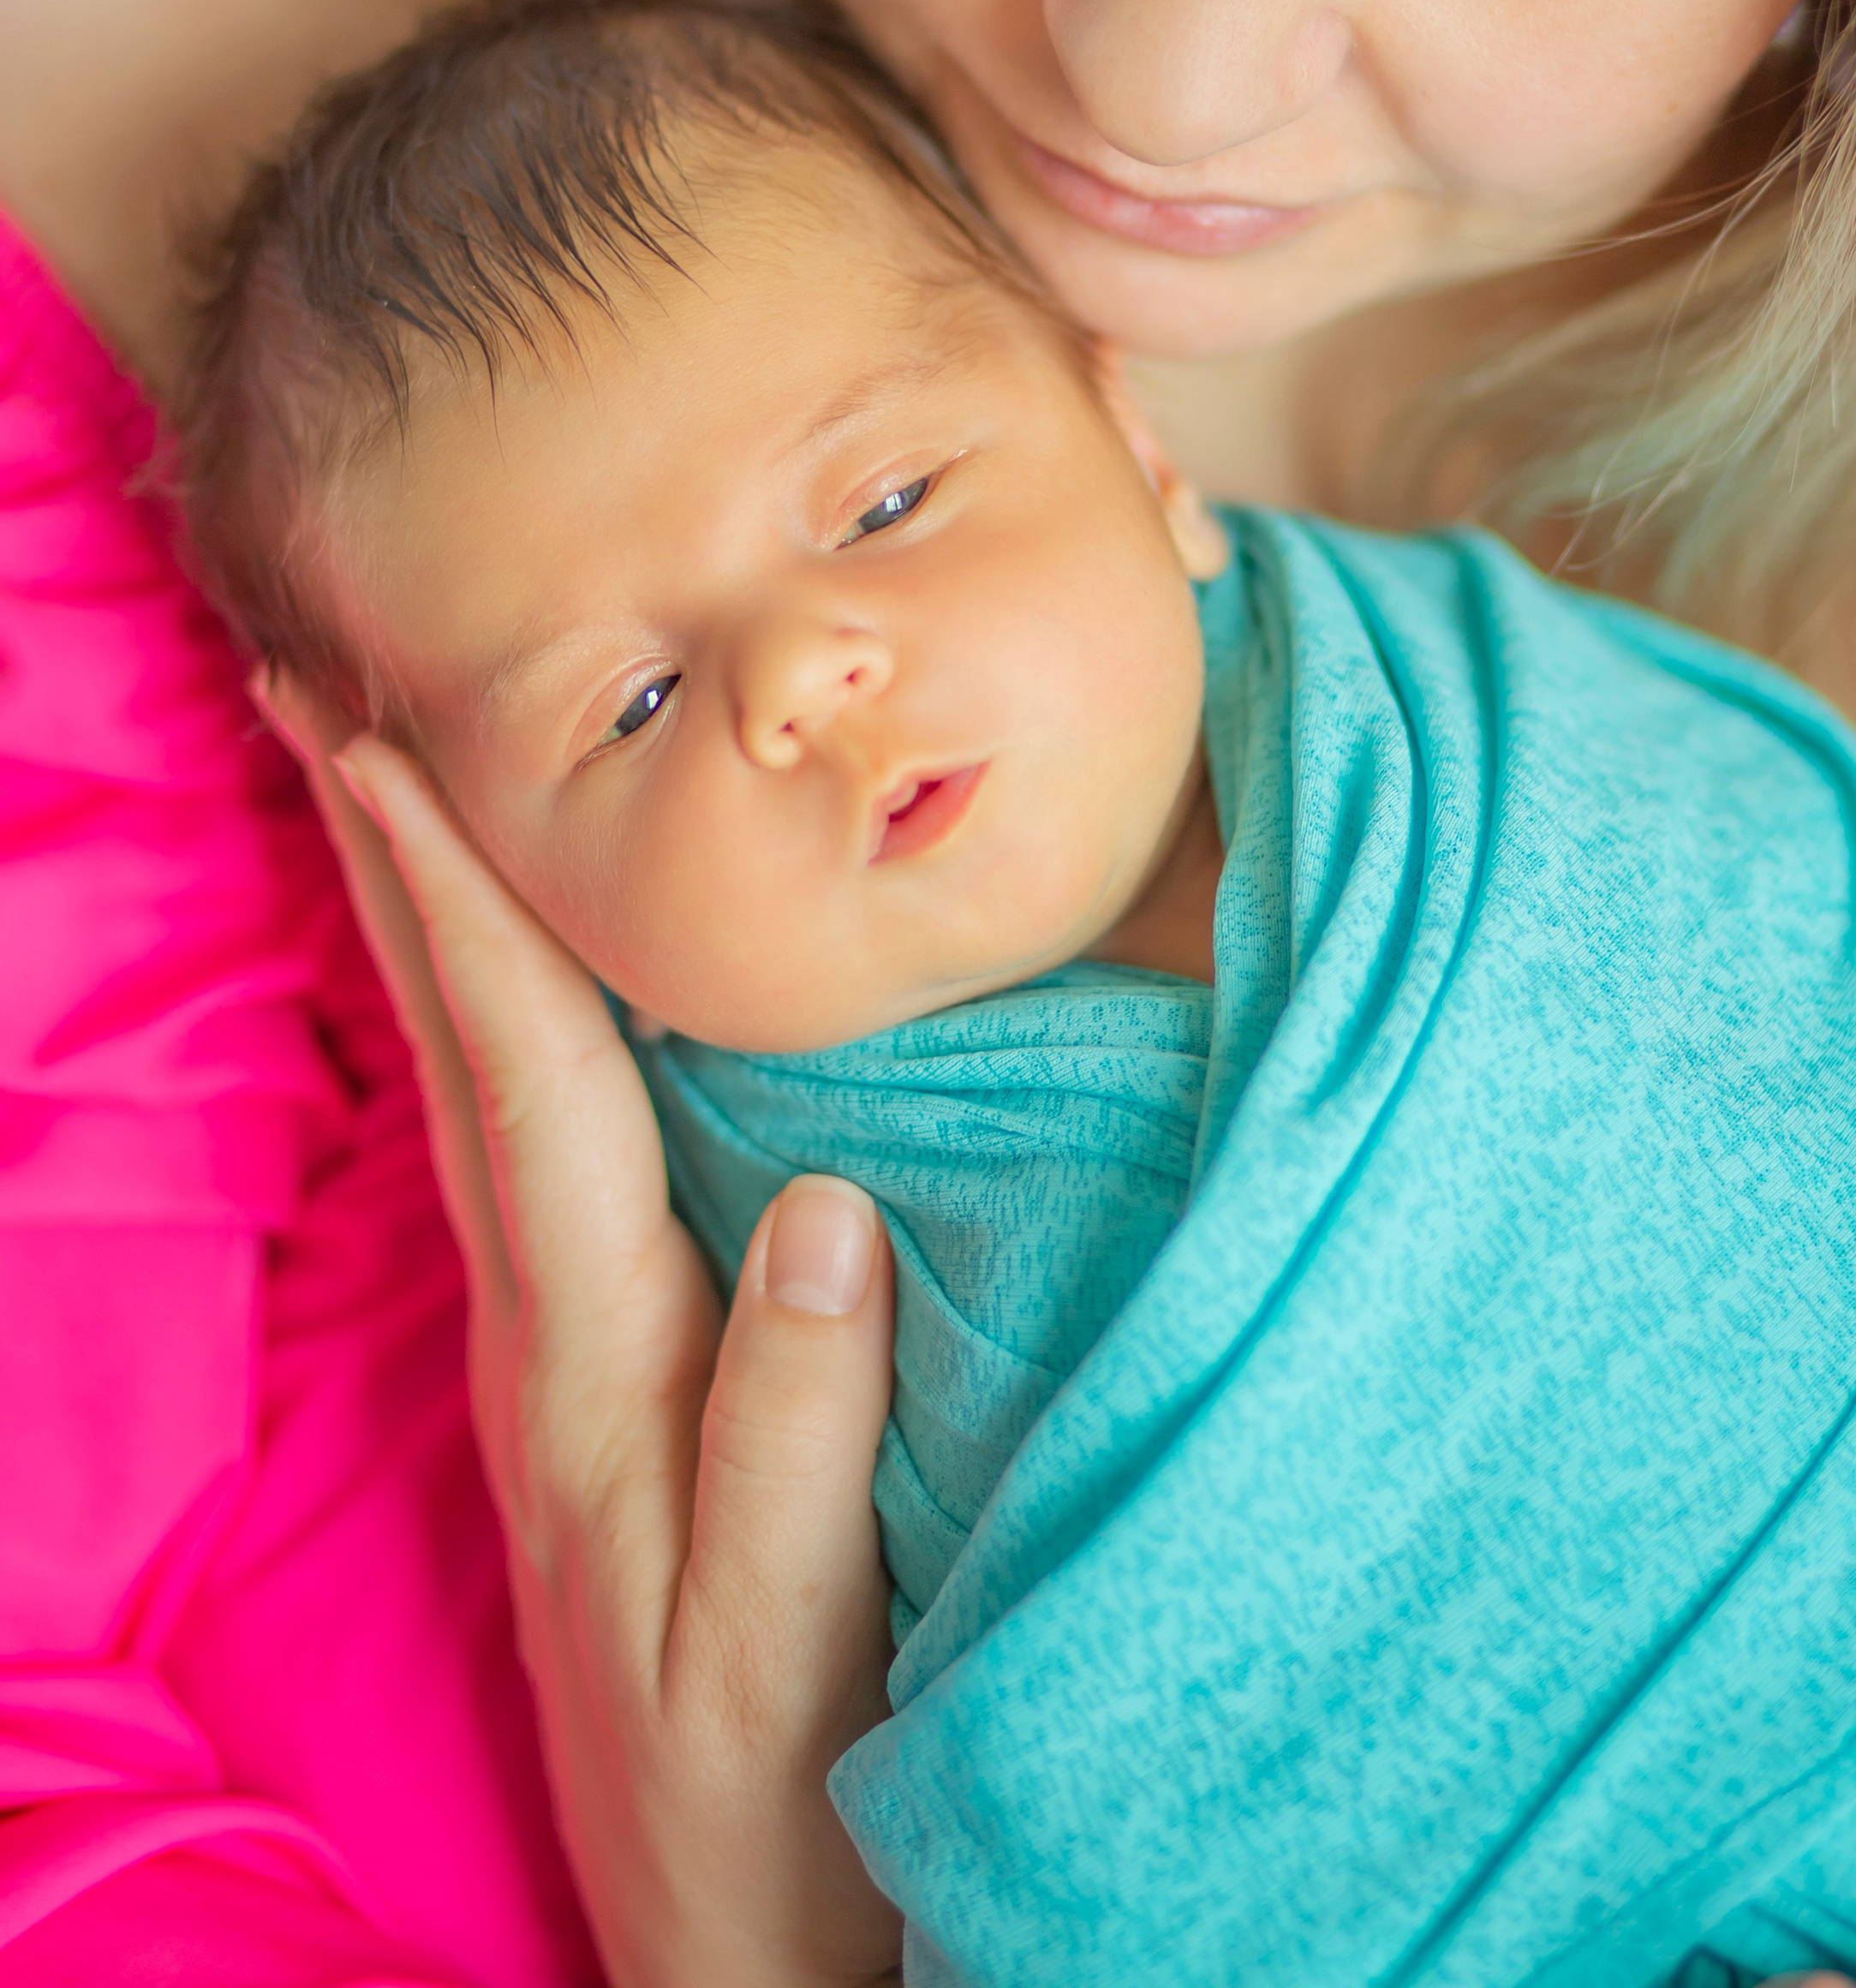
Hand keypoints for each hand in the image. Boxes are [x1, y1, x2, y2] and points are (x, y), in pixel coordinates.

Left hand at [265, 680, 901, 1987]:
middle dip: (398, 869)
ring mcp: (573, 1362)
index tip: (384, 745)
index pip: (527, 1093)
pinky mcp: (615, 1387)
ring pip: (494, 1093)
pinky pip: (548, 1153)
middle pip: (470, 1058)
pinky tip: (534, 993)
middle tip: (323, 693)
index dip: (465, 911)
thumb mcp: (790, 1655)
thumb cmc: (774, 1815)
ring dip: (440, 929)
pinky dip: (513, 1032)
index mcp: (598, 1370)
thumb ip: (800, 1441)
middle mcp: (558, 1339)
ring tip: (396, 792)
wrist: (735, 1966)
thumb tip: (836, 1205)